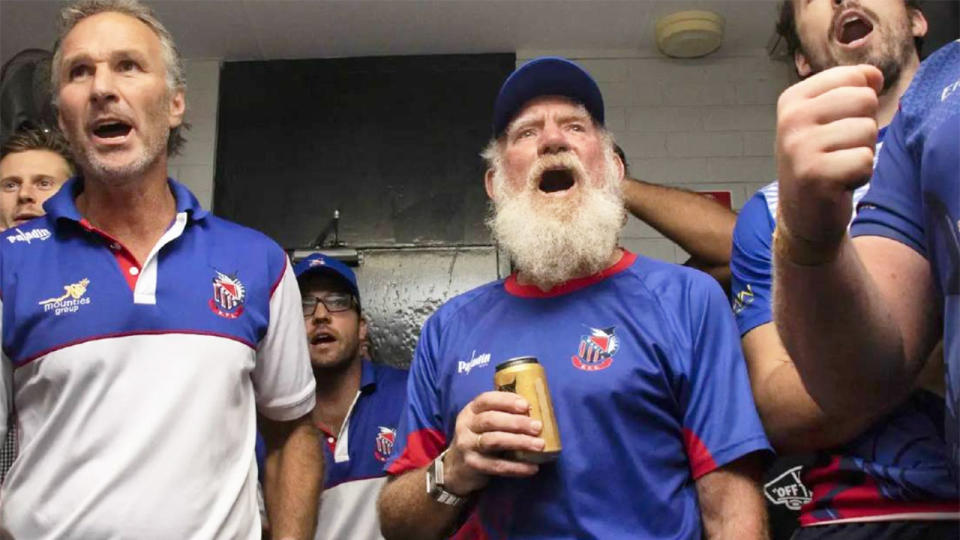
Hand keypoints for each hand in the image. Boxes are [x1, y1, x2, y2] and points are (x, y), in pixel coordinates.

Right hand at [441, 391, 544, 495]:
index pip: (486, 400)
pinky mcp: (472, 465)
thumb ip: (502, 415)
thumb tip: (536, 412)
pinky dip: (516, 467)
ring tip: (539, 445)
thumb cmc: (478, 440)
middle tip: (538, 427)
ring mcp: (467, 446)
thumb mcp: (483, 424)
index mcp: (471, 410)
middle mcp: (466, 426)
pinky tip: (532, 468)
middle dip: (517, 422)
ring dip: (519, 442)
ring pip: (494, 441)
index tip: (526, 405)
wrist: (455, 468)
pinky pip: (496, 466)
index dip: (506, 401)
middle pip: (491, 420)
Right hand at [775, 65, 882, 254]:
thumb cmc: (821, 161)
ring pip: (867, 130)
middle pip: (865, 100)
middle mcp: (791, 119)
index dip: (860, 103)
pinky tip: (840, 182)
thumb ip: (851, 89)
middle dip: (864, 127)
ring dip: (862, 153)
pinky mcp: (813, 175)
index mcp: (793, 99)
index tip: (838, 126)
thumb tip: (875, 77)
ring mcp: (799, 147)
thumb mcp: (828, 118)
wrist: (803, 214)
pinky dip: (861, 175)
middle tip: (841, 150)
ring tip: (839, 166)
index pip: (854, 76)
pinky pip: (865, 160)